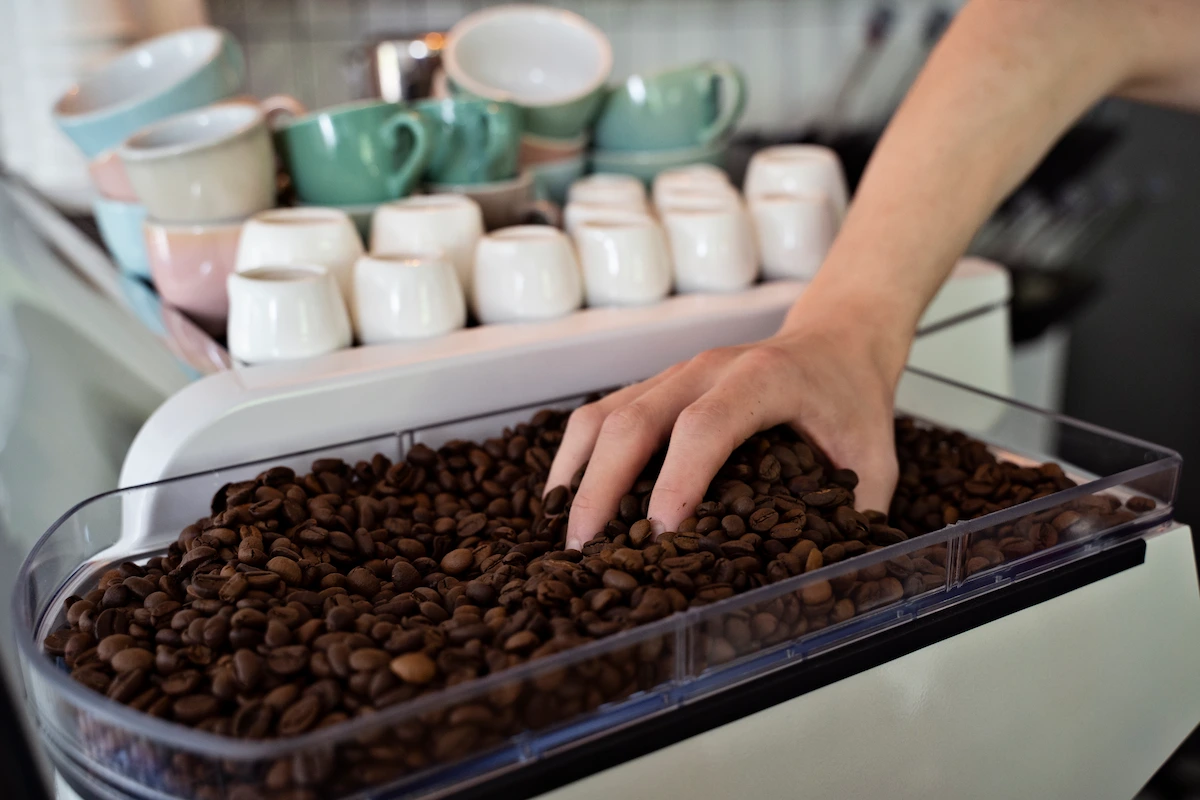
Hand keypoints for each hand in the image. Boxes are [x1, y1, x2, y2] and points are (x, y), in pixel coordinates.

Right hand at [548, 314, 908, 550]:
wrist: (835, 340)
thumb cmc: (851, 402)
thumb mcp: (874, 460)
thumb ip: (855, 519)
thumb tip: (828, 582)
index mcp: (763, 380)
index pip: (706, 428)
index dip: (677, 481)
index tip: (659, 535)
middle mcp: (707, 369)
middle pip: (634, 420)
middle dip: (603, 486)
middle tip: (585, 548)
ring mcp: (673, 373)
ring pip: (602, 415)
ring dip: (576, 473)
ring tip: (564, 533)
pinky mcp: (655, 384)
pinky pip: (598, 415)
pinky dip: (576, 458)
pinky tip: (567, 499)